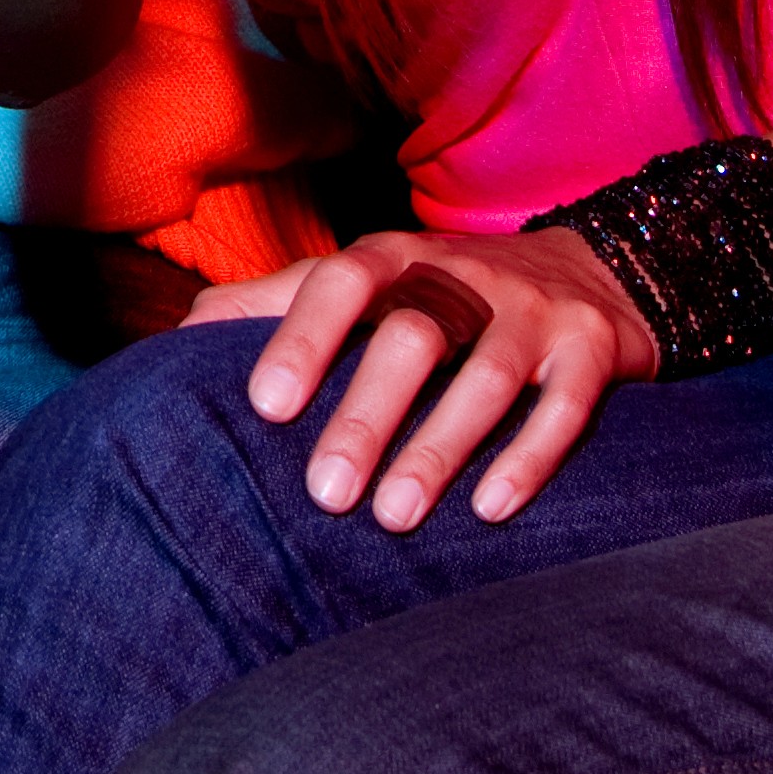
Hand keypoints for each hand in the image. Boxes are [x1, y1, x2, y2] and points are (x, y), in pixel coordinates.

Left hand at [199, 228, 655, 531]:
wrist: (591, 271)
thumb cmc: (445, 292)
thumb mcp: (368, 281)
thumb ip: (277, 301)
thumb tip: (181, 334)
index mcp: (397, 256)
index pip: (341, 282)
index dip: (302, 337)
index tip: (264, 407)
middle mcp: (465, 274)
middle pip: (411, 336)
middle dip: (366, 415)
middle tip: (325, 492)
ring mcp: (532, 312)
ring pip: (486, 376)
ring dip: (440, 448)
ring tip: (396, 517)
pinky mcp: (591, 351)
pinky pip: (564, 407)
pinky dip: (528, 458)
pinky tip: (491, 510)